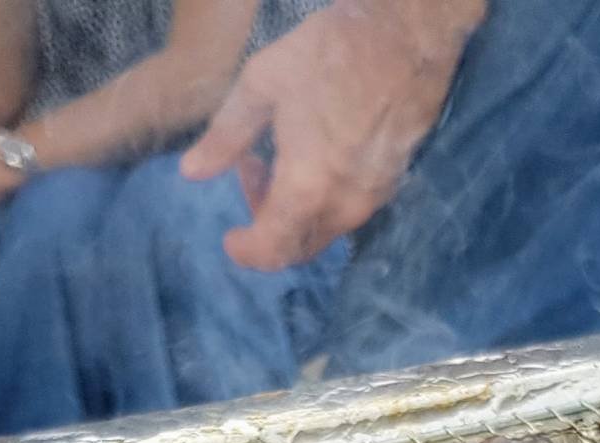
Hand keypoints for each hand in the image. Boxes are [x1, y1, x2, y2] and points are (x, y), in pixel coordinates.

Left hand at [179, 0, 483, 271]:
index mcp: (307, 187)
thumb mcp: (263, 83)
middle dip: (267, 225)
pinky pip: (349, 211)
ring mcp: (373, 197)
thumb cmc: (331, 51)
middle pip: (299, 247)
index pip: (271, 250)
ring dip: (295, 209)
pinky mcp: (392, 183)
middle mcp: (343, 205)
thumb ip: (225, 135)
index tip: (230, 237)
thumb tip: (190, 173)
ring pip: (324, 229)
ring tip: (279, 157)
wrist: (408, 34)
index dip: (245, 252)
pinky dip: (323, 199)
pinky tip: (314, 156)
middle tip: (251, 171)